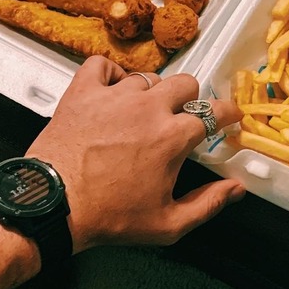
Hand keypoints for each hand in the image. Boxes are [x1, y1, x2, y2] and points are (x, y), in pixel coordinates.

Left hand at [26, 56, 243, 252]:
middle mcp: (149, 108)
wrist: (52, 206)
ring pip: (148, 77)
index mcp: (173, 137)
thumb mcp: (168, 224)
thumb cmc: (109, 216)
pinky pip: (102, 65)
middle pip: (186, 83)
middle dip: (190, 98)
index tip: (227, 116)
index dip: (227, 113)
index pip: (215, 111)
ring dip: (151, 92)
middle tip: (181, 116)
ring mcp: (115, 96)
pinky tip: (112, 90)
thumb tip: (236, 189)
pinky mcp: (83, 92)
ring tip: (142, 111)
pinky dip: (110, 73)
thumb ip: (209, 204)